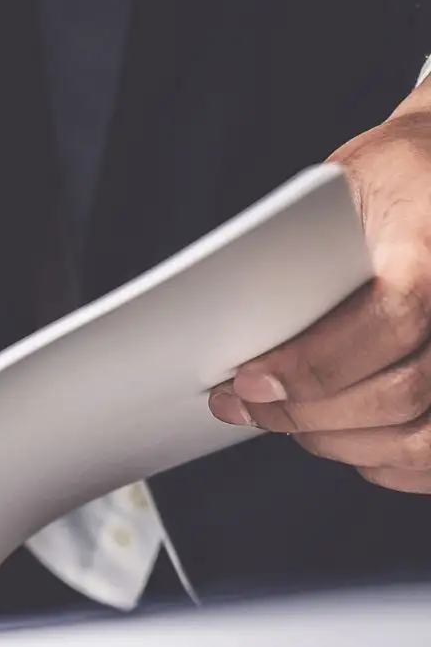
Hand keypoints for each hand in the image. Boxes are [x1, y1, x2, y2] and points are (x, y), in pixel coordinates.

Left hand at [209, 83, 430, 491]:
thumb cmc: (393, 185)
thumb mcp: (346, 186)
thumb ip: (297, 252)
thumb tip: (232, 327)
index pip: (394, 320)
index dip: (315, 365)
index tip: (249, 380)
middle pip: (403, 394)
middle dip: (308, 414)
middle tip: (247, 406)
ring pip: (420, 441)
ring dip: (339, 443)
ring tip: (287, 422)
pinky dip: (382, 461)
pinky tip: (342, 436)